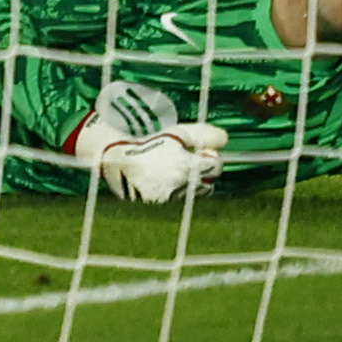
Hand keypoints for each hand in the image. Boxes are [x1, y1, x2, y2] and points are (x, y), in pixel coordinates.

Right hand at [75, 80, 229, 205]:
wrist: (116, 159)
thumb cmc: (148, 143)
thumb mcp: (176, 133)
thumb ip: (204, 134)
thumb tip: (225, 140)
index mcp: (189, 166)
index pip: (216, 167)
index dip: (210, 159)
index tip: (201, 154)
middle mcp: (183, 186)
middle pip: (207, 185)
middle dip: (200, 176)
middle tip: (184, 166)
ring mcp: (172, 199)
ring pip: (192, 196)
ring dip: (188, 187)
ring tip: (170, 175)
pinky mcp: (161, 208)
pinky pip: (176, 203)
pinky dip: (173, 195)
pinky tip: (161, 184)